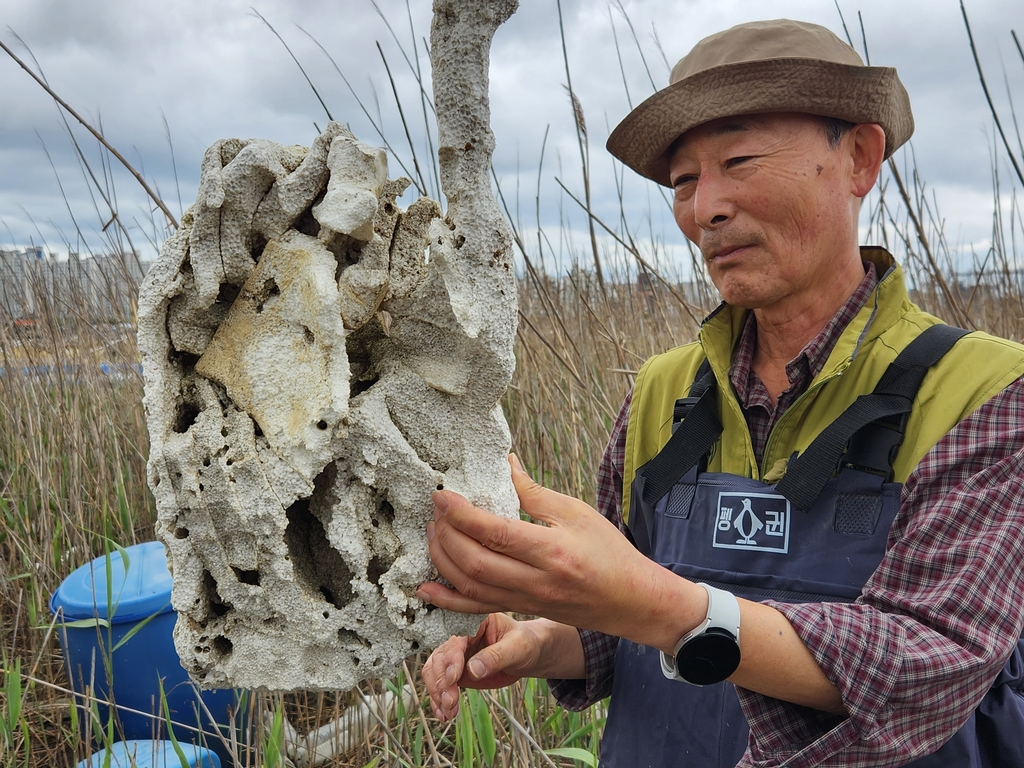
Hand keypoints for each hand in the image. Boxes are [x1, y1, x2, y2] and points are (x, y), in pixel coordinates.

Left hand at [417, 455, 702, 649]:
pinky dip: (448, 600)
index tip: (440, 495)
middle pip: (475, 563)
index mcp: (551, 549)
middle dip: (445, 536)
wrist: (631, 600)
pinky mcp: (522, 610)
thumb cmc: (608, 551)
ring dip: (442, 560)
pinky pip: (477, 609)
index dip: (461, 514)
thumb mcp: (576, 512)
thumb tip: (504, 464)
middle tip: (434, 512)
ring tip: (432, 534)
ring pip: (470, 587)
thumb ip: (534, 492)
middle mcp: (536, 580)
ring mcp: (527, 601)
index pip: (495, 533)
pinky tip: (426, 588)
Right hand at [421, 613, 543, 721]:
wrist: (529, 654)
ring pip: (434, 671)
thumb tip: (473, 670)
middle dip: (442, 681)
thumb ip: (496, 656)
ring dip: (437, 693)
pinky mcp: (456, 672)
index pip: (455, 640)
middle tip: (450, 702)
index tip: (454, 679)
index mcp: (474, 621)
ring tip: (448, 712)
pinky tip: (444, 714)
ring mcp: (456, 655)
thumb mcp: (518, 647)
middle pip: (440, 657)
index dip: (452, 659)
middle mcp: (459, 636)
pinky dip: (438, 699)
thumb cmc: (526, 644)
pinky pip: (440, 684)